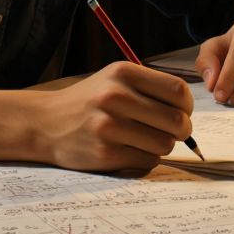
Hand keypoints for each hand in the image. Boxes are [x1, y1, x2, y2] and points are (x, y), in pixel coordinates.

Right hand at [36, 61, 193, 172]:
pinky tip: (130, 150)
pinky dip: (146, 159)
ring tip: (144, 140)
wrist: (45, 123)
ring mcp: (109, 126)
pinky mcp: (105, 153)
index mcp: (123, 72)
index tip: (181, 112)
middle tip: (170, 132)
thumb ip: (150, 88)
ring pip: (165, 144)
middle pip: (177, 121)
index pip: (178, 90)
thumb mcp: (114, 80)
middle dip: (181, 131)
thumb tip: (188, 112)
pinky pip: (147, 161)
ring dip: (161, 146)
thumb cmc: (89, 102)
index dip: (187, 106)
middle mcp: (116, 97)